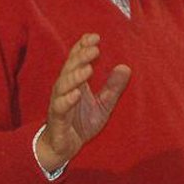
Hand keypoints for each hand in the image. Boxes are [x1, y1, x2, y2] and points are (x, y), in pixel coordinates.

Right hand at [36, 33, 130, 171]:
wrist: (64, 148)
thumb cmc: (81, 122)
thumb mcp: (103, 104)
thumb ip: (113, 87)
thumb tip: (126, 67)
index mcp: (75, 83)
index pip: (76, 60)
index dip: (83, 47)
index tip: (95, 36)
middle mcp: (64, 89)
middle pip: (70, 69)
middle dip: (81, 57)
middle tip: (95, 49)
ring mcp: (59, 103)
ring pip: (63, 86)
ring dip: (74, 76)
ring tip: (88, 69)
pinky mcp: (57, 119)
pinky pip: (60, 107)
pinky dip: (67, 100)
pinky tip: (76, 93)